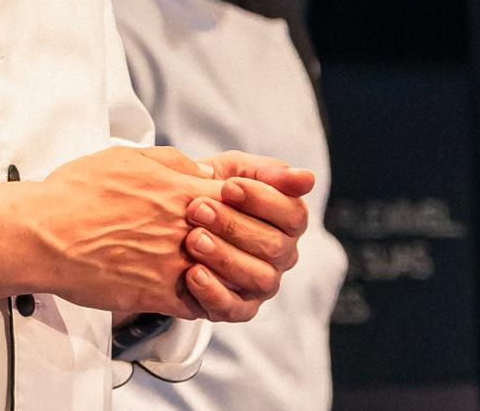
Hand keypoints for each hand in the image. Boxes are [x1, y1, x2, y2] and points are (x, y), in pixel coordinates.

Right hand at [29, 146, 231, 319]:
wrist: (43, 235)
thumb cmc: (76, 193)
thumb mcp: (127, 158)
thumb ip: (173, 163)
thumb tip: (204, 171)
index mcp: (180, 192)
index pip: (240, 199)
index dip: (247, 204)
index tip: (239, 208)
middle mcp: (184, 229)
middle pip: (240, 238)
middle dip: (241, 239)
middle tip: (228, 239)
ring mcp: (173, 265)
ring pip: (225, 275)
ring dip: (224, 271)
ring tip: (213, 266)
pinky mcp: (157, 295)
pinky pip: (199, 305)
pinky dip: (203, 299)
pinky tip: (192, 290)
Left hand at [178, 150, 311, 321]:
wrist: (173, 216)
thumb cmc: (212, 188)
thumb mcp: (234, 170)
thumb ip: (267, 171)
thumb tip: (307, 178)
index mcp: (288, 220)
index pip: (292, 214)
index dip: (262, 200)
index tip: (228, 186)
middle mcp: (282, 255)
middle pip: (273, 246)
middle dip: (233, 226)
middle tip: (198, 210)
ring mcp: (263, 284)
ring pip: (258, 278)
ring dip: (224, 258)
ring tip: (193, 240)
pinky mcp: (239, 307)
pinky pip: (235, 309)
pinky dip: (214, 293)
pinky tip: (193, 274)